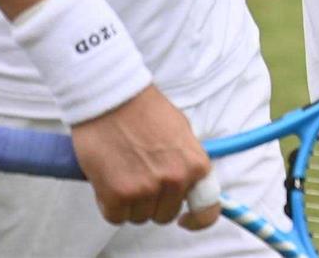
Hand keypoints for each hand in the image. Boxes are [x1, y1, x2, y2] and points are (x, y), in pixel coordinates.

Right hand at [70, 84, 218, 229]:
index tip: (186, 220)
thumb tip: (190, 182)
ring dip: (132, 202)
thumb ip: (187, 160)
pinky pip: (116, 216)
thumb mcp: (181, 132)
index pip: (207, 207)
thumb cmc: (146, 110)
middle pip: (166, 213)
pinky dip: (111, 204)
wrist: (114, 99)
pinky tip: (111, 179)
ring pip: (140, 216)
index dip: (198, 219)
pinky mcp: (116, 197)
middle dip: (155, 200)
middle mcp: (174, 179)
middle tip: (143, 175)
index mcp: (194, 163)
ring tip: (126, 172)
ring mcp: (145, 190)